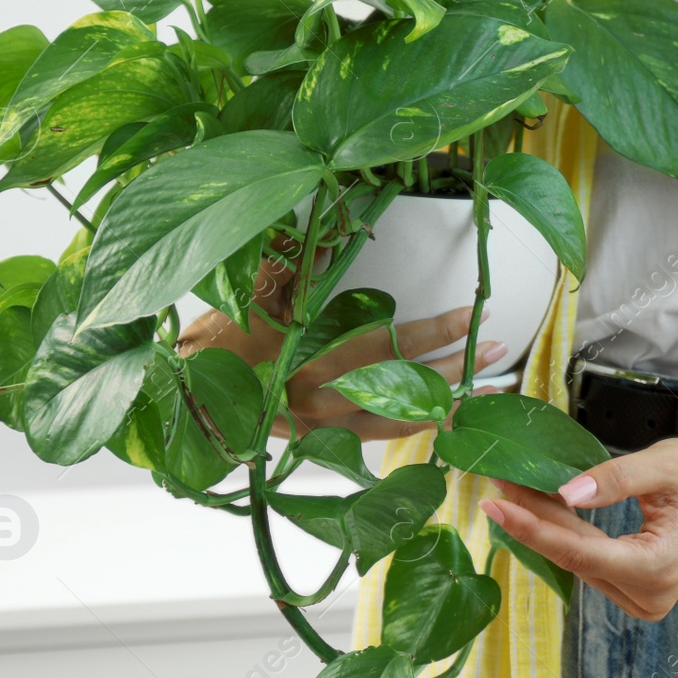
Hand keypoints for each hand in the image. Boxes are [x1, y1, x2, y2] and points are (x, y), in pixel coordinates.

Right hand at [179, 256, 509, 441]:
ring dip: (447, 403)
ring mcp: (321, 426)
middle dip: (457, 366)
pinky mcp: (318, 443)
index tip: (473, 315)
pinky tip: (444, 421)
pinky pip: (377, 438)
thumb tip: (331, 235)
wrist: (180, 397)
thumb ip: (295, 266)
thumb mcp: (252, 293)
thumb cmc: (214, 341)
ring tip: (486, 390)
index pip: (391, 342)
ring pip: (399, 417)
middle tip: (498, 349)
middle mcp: (321, 397)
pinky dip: (414, 429)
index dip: (437, 330)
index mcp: (310, 356)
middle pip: (406, 383)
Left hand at [478, 434, 677, 620]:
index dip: (532, 529)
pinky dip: (567, 535)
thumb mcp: (659, 465)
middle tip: (499, 487)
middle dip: (534, 521)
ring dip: (547, 527)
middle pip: (574, 557)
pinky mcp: (636, 593)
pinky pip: (590, 563)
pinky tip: (543, 509)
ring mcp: (644, 600)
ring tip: (517, 491)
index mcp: (658, 568)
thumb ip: (612, 480)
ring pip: (578, 561)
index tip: (497, 506)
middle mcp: (650, 595)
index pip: (579, 552)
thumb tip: (566, 494)